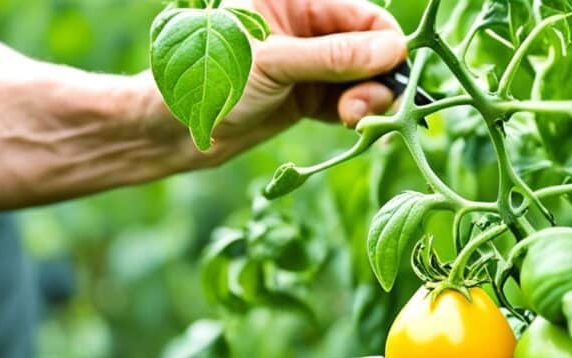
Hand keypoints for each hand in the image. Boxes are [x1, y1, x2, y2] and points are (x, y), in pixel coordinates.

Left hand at [223, 0, 405, 129]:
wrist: (177, 129)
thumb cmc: (210, 79)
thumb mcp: (275, 63)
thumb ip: (334, 57)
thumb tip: (394, 51)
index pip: (361, 14)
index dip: (385, 42)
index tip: (394, 71)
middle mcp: (306, 26)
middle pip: (368, 48)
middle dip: (375, 78)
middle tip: (367, 108)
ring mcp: (310, 62)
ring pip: (361, 79)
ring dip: (367, 101)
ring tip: (353, 120)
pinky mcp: (309, 96)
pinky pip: (347, 102)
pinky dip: (355, 116)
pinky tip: (353, 127)